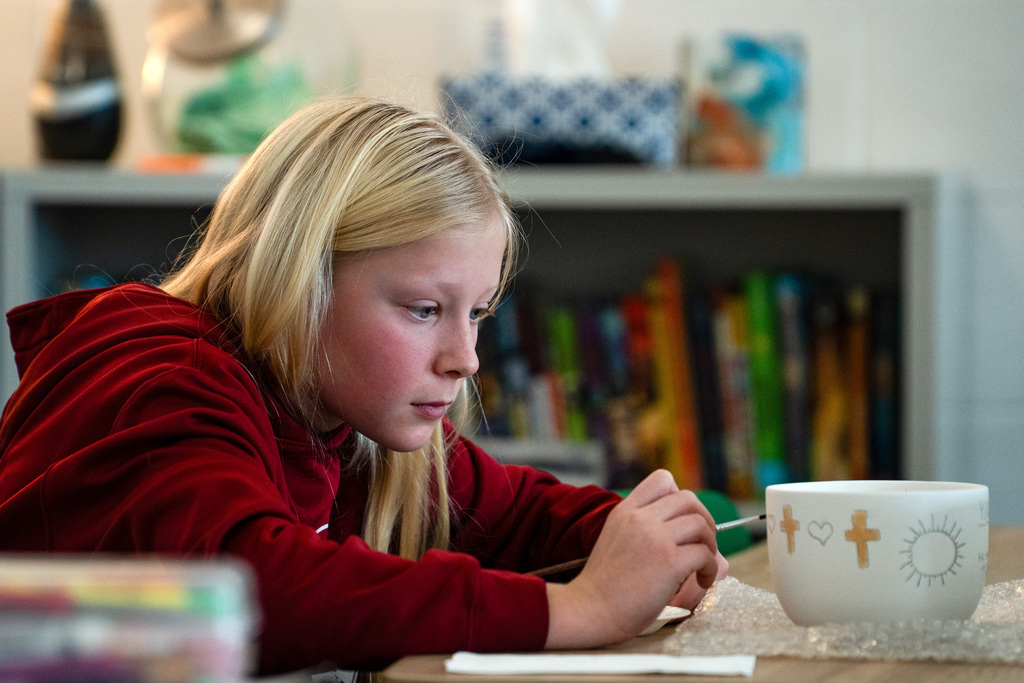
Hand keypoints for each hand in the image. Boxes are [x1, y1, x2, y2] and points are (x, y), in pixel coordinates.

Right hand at [544, 469, 720, 648]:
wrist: (591, 609)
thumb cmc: (605, 584)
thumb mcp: (616, 538)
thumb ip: (641, 528)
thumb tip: (686, 530)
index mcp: (625, 510)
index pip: (663, 479)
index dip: (680, 497)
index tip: (682, 521)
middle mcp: (640, 518)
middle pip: (689, 499)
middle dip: (704, 519)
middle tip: (703, 543)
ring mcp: (655, 538)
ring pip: (701, 524)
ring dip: (710, 545)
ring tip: (703, 565)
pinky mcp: (669, 561)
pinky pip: (706, 554)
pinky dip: (710, 569)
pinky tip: (701, 580)